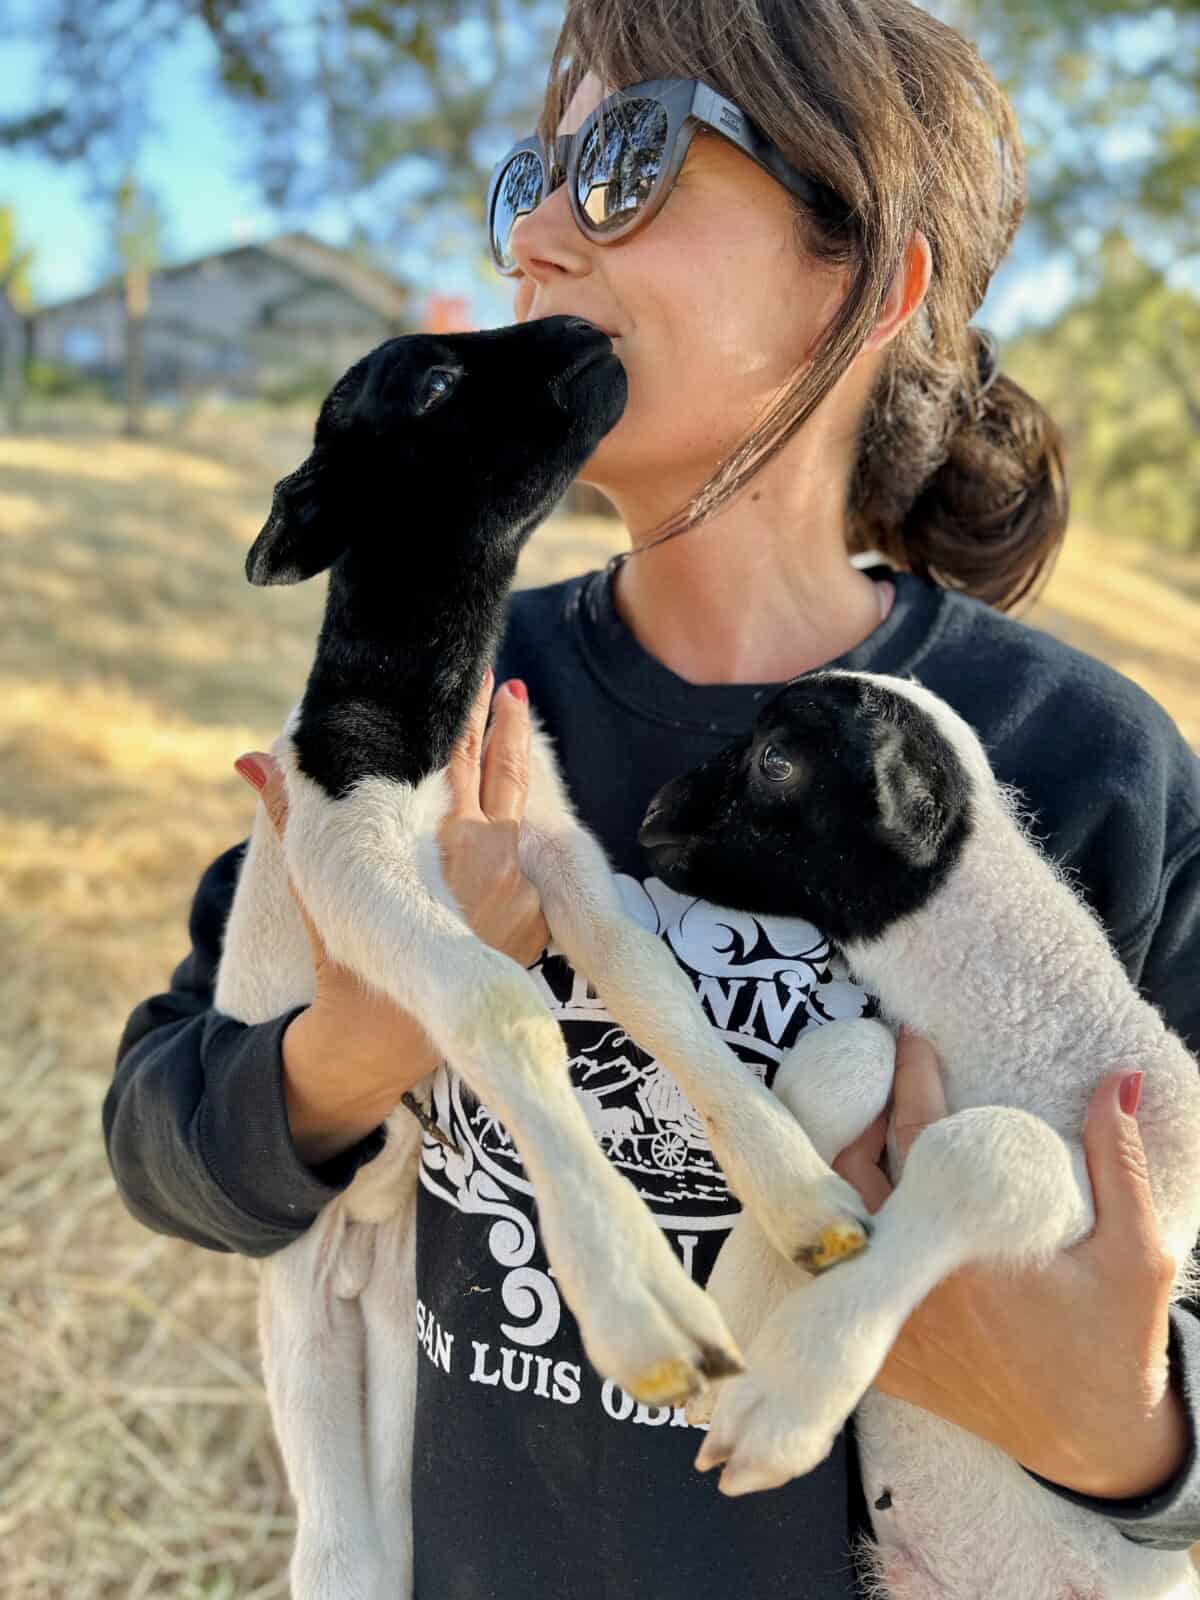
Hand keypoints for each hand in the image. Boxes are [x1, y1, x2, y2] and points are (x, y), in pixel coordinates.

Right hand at [233, 669, 548, 1161]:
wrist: (385, 1040)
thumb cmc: (349, 956)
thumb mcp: (325, 881)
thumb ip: (295, 814)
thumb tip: (252, 760)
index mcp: (451, 844)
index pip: (460, 760)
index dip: (465, 715)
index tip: (471, 676)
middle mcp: (497, 862)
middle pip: (504, 774)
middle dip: (502, 725)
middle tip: (501, 682)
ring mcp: (524, 893)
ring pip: (524, 811)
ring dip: (516, 765)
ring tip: (514, 713)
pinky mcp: (537, 922)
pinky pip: (535, 859)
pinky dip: (525, 824)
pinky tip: (519, 791)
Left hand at [832, 1031, 1188, 1499]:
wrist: (1089, 1441)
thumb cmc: (1113, 1340)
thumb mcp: (1135, 1253)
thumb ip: (1117, 1162)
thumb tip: (1118, 1080)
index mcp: (966, 1248)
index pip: (920, 1136)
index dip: (911, 1077)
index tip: (906, 1035)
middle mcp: (910, 1281)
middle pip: (849, 1171)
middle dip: (854, 1112)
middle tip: (870, 1071)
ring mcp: (884, 1319)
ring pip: (828, 1219)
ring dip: (833, 1164)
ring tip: (855, 1118)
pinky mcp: (876, 1351)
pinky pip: (828, 1274)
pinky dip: (826, 1227)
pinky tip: (839, 1191)